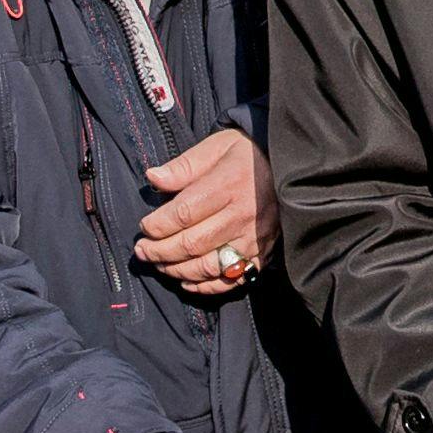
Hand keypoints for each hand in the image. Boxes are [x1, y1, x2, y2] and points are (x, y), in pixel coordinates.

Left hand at [130, 125, 272, 297]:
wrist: (291, 167)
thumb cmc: (248, 154)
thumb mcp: (217, 146)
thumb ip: (184, 165)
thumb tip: (153, 178)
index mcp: (229, 184)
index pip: (183, 213)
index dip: (157, 225)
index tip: (143, 226)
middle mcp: (243, 215)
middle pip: (192, 243)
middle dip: (160, 251)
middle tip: (142, 251)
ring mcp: (255, 238)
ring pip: (208, 266)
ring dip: (177, 270)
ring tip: (159, 265)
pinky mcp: (264, 254)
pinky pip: (232, 280)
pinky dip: (206, 286)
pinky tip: (186, 281)